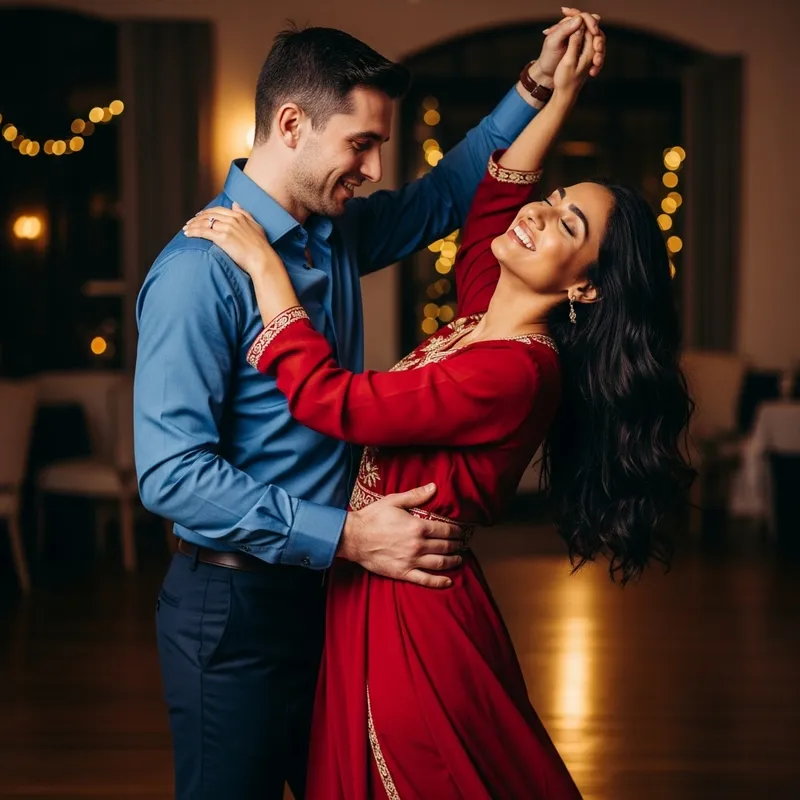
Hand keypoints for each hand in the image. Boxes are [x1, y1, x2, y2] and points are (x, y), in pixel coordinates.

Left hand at [184, 203, 281, 277]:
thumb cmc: (261, 247)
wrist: (262, 259)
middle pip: (209, 215)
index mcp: (239, 216)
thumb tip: (235, 204)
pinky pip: (203, 232)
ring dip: (192, 225)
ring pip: (204, 223)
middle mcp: (231, 219)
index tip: (200, 216)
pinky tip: (187, 234)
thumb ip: (245, 214)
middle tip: (189, 223)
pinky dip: (193, 232)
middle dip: (197, 218)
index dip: (207, 212)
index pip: (218, 210)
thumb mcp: (255, 226)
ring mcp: (226, 228)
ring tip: (185, 229)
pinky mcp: (221, 238)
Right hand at [338, 483, 465, 588]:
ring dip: (453, 561)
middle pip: (445, 547)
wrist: (353, 537)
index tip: (461, 531)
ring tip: (459, 559)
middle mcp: (417, 545)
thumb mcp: (394, 501)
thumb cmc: (372, 517)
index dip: (456, 531)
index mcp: (417, 527)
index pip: (445, 530)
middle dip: (457, 545)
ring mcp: (411, 561)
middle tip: (462, 544)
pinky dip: (439, 581)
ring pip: (439, 563)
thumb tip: (434, 487)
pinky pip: (425, 580)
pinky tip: (449, 581)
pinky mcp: (402, 573)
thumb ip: (416, 495)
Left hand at [537, 7, 604, 79]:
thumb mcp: (553, 43)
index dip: (591, 22)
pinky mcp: (586, 53)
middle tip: (597, 49)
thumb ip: (564, 29)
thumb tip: (580, 19)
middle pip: (595, 29)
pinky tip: (595, 67)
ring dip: (600, 50)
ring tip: (596, 62)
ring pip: (599, 41)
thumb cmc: (548, 57)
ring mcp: (584, 42)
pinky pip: (597, 53)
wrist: (547, 75)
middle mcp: (578, 31)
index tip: (594, 32)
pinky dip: (599, 59)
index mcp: (569, 24)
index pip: (585, 17)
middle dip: (598, 39)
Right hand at [552, 19, 596, 97]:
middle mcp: (592, 49)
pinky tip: (565, 26)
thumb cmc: (565, 80)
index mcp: (590, 50)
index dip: (579, 17)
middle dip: (579, 17)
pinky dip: (575, 29)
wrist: (565, 94)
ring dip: (576, 22)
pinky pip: (582, 36)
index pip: (589, 26)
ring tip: (565, 14)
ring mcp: (589, 51)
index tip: (566, 12)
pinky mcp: (583, 53)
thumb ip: (575, 43)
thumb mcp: (568, 61)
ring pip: (586, 31)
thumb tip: (579, 25)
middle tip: (564, 10)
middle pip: (590, 26)